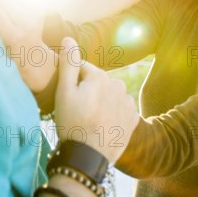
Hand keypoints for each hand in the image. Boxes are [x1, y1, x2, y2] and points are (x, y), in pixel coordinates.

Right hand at [54, 38, 138, 163]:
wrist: (89, 158)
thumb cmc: (72, 124)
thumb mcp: (64, 92)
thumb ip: (68, 63)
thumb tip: (69, 38)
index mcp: (100, 76)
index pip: (82, 70)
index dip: (71, 82)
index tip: (67, 98)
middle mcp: (118, 85)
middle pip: (97, 82)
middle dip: (87, 91)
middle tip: (77, 111)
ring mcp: (127, 102)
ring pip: (109, 95)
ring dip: (100, 101)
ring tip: (90, 119)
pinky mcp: (133, 118)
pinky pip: (119, 109)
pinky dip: (112, 113)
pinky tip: (102, 124)